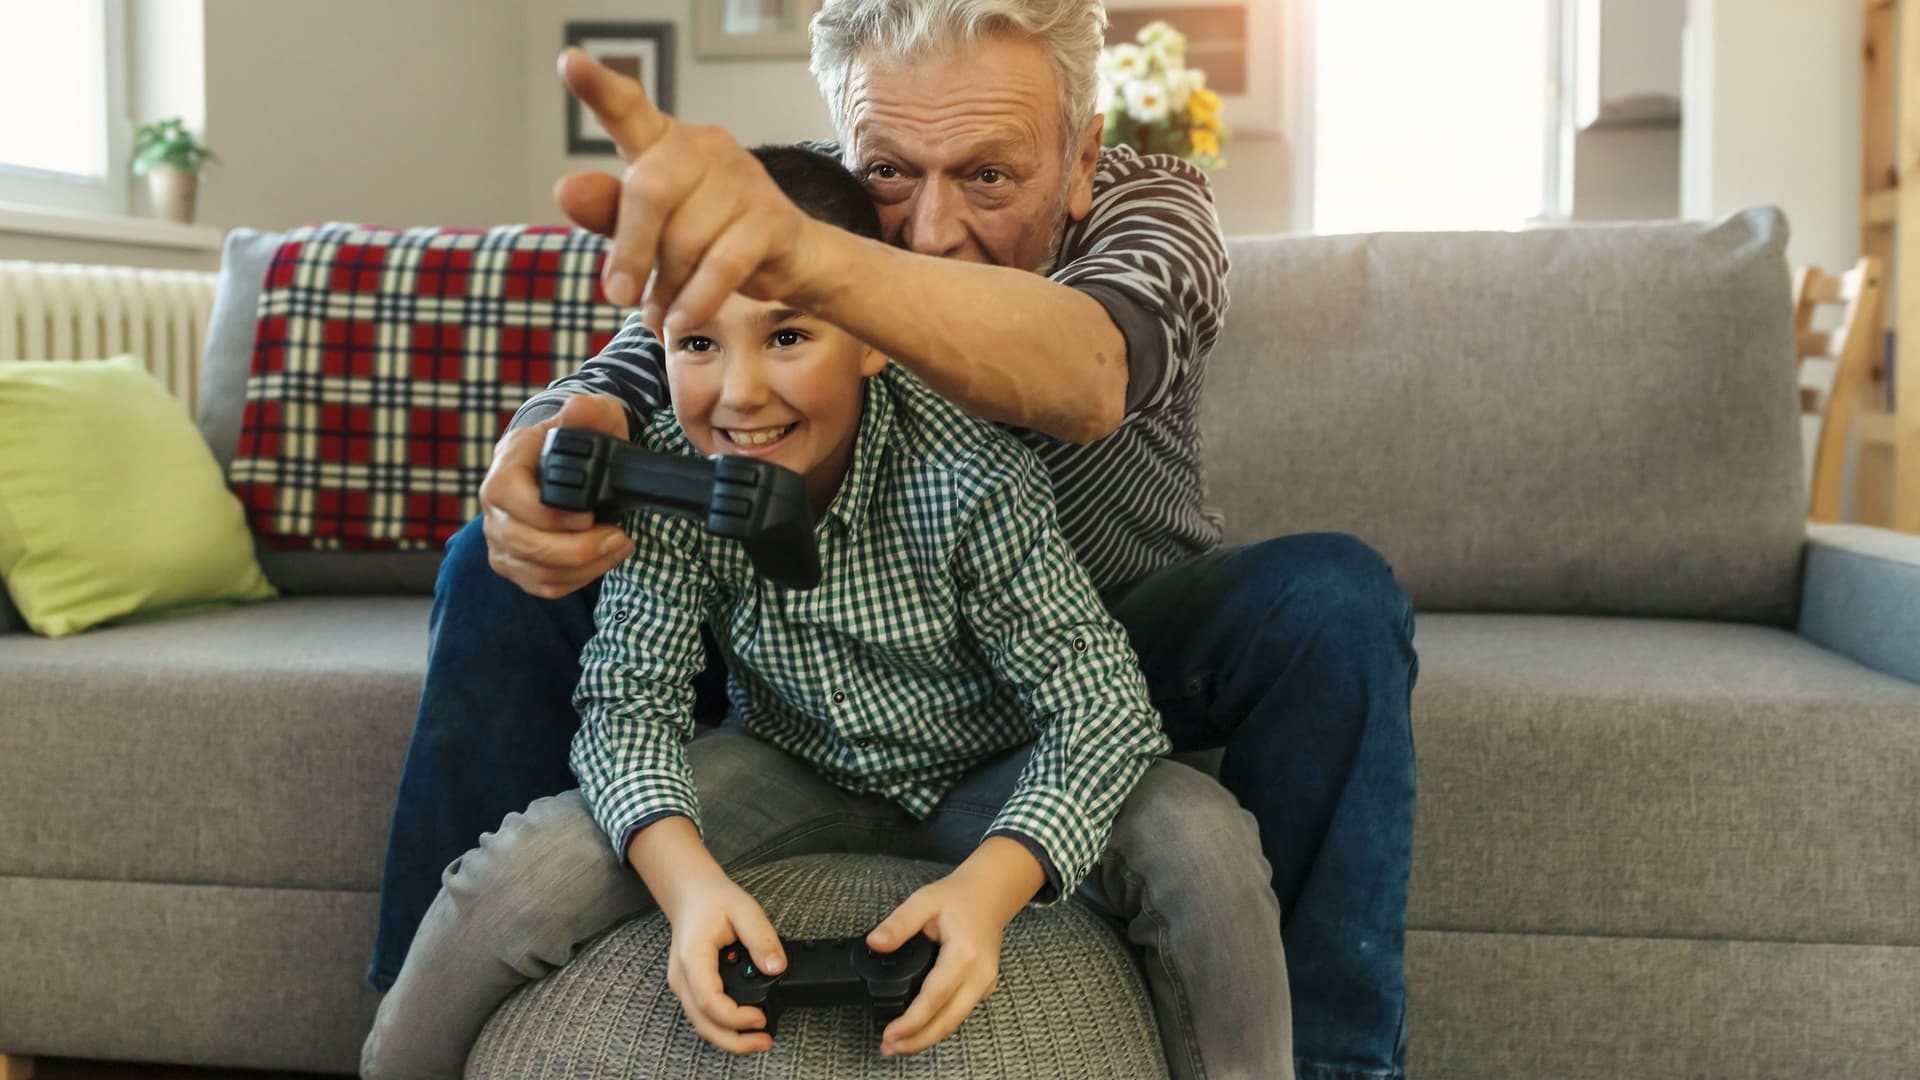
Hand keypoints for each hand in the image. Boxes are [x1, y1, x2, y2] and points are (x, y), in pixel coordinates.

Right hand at [477, 393, 632, 597]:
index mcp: (507, 465)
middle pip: (521, 543)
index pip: (508, 497)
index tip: (589, 517)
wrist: (570, 464)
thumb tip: (580, 408)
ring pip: (533, 570)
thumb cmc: (580, 440)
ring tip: (617, 546)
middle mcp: (494, 504)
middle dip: (575, 550)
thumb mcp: (593, 418)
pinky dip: (577, 580)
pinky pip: (541, 585)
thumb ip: (590, 412)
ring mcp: (500, 536)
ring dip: (583, 567)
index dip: (548, 515)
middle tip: (617, 538)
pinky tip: (600, 560)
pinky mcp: (514, 562)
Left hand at [552, 48, 825, 339]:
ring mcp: (744, 180)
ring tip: (661, 312)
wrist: (790, 261)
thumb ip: (608, 213)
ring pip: (686, 239)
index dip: (599, 89)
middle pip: (650, 190)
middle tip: (619, 296)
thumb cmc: (707, 239)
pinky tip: (681, 321)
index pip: (629, 109)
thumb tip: (566, 190)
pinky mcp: (771, 219)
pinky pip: (722, 266)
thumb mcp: (650, 231)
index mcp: (666, 142)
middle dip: (631, 251)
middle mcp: (706, 148)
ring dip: (667, 288)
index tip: (571, 64)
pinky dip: (695, 301)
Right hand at [660, 869, 787, 1053]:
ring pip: (702, 1024)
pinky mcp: (689, 988)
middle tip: (764, 1041)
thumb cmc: (714, 899)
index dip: (736, 1017)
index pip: (710, 1001)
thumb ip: (762, 939)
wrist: (691, 894)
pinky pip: (703, 1016)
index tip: (761, 1017)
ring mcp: (682, 985)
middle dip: (734, 1041)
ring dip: (729, 1038)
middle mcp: (682, 977)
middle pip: (703, 1024)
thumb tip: (776, 967)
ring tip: (759, 1038)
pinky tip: (744, 1025)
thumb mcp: (745, 910)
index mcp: (693, 957)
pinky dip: (723, 1026)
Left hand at [865, 871, 1012, 1056]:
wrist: (991, 894)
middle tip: (888, 1049)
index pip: (934, 998)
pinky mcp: (985, 987)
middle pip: (948, 1021)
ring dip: (927, 1037)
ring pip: (955, 1021)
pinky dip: (939, 1025)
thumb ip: (899, 923)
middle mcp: (979, 975)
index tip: (888, 1034)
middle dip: (917, 1040)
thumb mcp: (924, 900)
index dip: (911, 1021)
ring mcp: (985, 983)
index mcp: (964, 954)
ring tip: (898, 1045)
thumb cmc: (958, 897)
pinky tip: (919, 1028)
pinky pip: (960, 1012)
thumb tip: (875, 943)